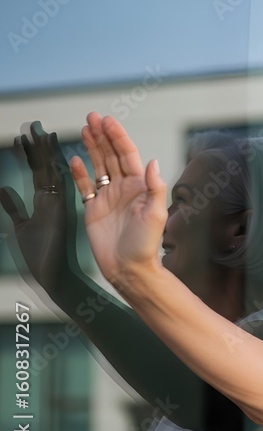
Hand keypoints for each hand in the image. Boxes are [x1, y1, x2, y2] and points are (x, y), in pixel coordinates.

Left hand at [0, 121, 79, 288]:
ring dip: (43, 152)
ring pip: (50, 171)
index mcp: (46, 201)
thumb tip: (1, 189)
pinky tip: (47, 158)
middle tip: (33, 125)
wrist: (51, 273)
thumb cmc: (40, 253)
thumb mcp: (20, 226)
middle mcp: (53, 198)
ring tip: (37, 132)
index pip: (38, 171)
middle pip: (44, 166)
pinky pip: (55, 186)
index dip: (31, 153)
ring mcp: (56, 203)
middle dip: (37, 146)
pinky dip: (53, 171)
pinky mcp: (58, 210)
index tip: (24, 135)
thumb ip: (12, 207)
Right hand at [69, 113, 166, 288]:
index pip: (127, 155)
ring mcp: (108, 197)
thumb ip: (155, 187)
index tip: (108, 121)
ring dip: (93, 147)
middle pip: (112, 155)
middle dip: (103, 136)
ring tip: (86, 129)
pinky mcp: (94, 208)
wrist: (129, 268)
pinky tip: (76, 159)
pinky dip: (80, 173)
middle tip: (92, 117)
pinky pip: (86, 186)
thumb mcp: (156, 214)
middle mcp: (124, 188)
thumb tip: (153, 162)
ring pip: (99, 166)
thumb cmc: (145, 244)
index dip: (118, 137)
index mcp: (140, 186)